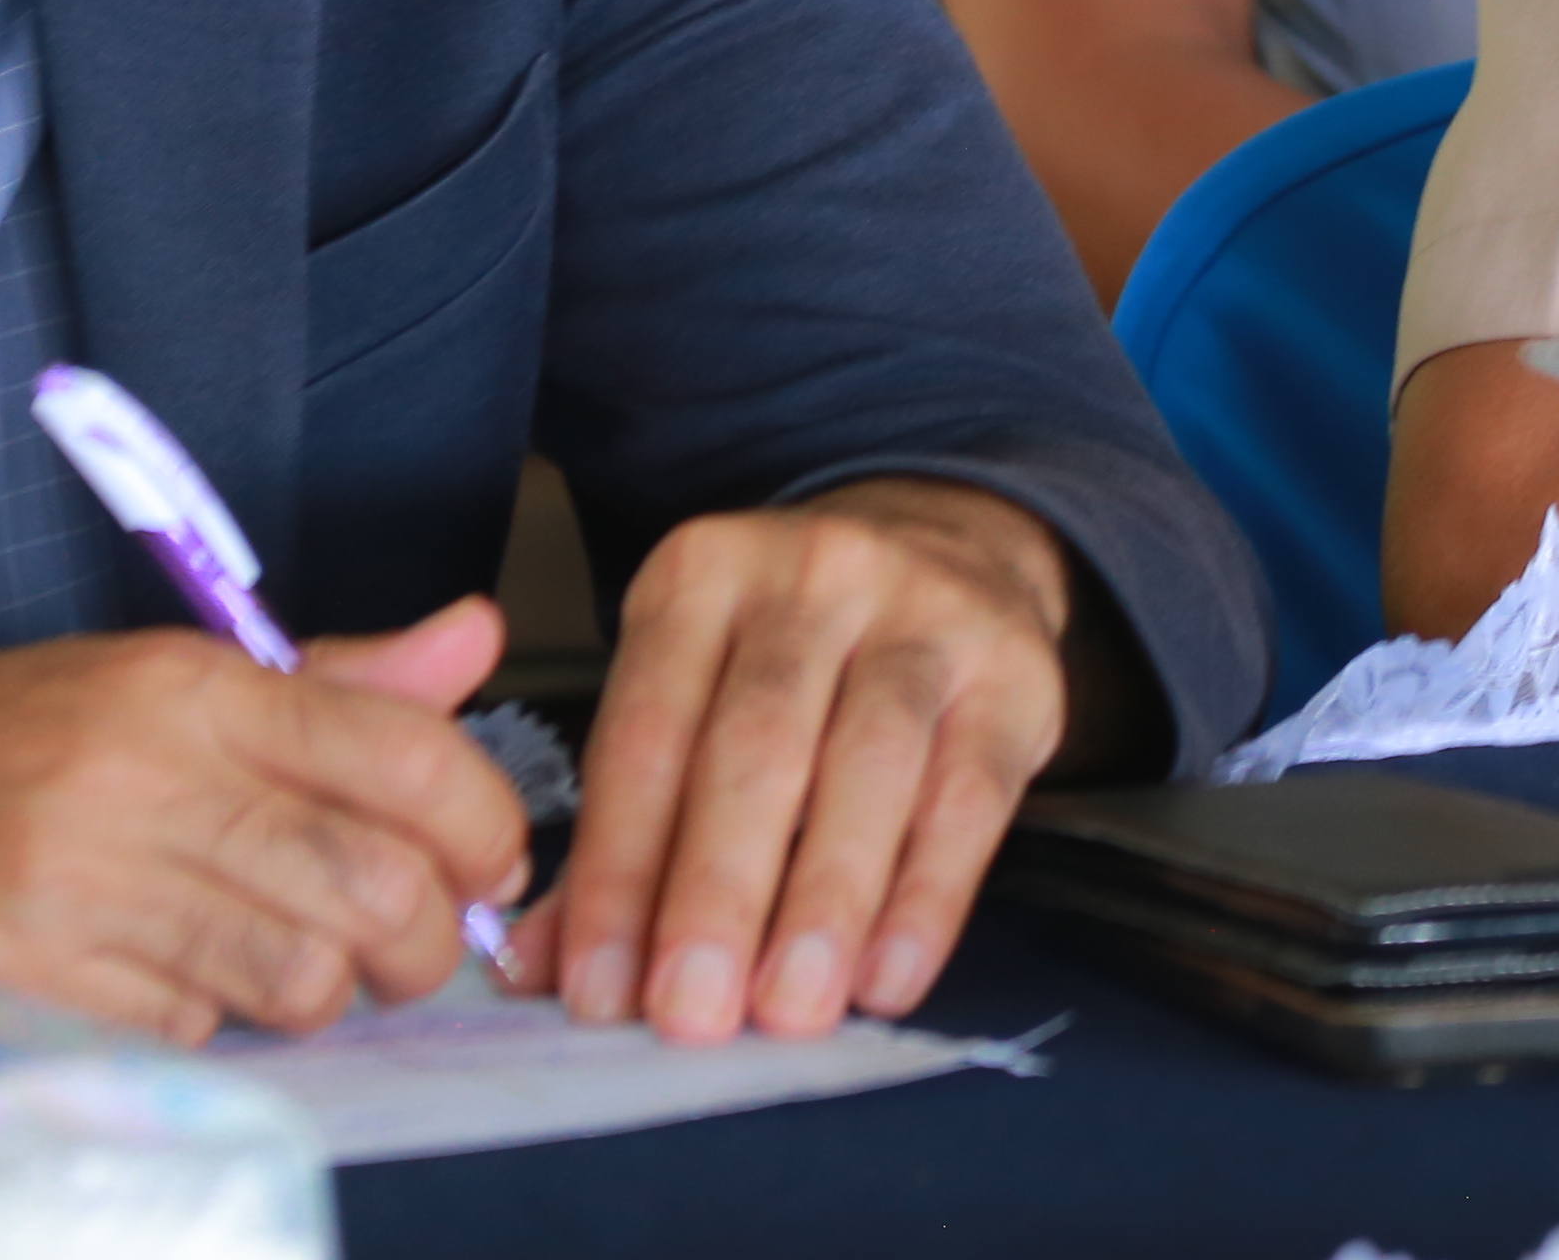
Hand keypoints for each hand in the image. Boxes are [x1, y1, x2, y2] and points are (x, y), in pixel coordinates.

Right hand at [0, 600, 524, 1042]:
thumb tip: (481, 637)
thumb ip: (349, 678)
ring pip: (298, 974)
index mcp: (205, 692)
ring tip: (327, 965)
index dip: (484, 824)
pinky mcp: (34, 962)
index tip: (496, 861)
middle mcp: (149, 779)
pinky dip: (231, 1016)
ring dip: (340, 989)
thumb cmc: (60, 724)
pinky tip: (214, 977)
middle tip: (428, 940)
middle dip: (434, 936)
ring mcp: (84, 879)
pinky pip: (197, 1022)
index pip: (404, 758)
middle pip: (371, 883)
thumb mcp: (193, 672)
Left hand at [534, 480, 1081, 1042]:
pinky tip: (887, 978)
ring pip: (871, 766)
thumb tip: (538, 970)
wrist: (953, 544)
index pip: (646, 737)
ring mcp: (930, 612)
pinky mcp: (1019, 670)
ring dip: (825, 903)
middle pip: (758, 747)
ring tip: (790, 1010)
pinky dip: (928, 898)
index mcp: (701, 577)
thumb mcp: (688, 694)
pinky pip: (972, 795)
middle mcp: (816, 575)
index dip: (618, 872)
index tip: (599, 991)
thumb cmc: (790, 656)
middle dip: (718, 892)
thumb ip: (622, 829)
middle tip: (691, 1013)